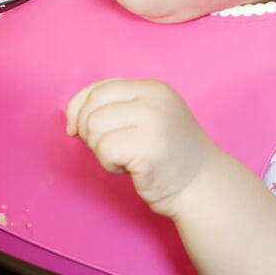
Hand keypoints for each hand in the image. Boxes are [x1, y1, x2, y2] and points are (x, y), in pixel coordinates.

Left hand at [65, 78, 218, 217]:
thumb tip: (72, 119)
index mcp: (152, 88)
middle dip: (88, 132)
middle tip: (108, 149)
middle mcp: (154, 98)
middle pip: (92, 106)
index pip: (98, 88)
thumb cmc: (167, 157)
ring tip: (124, 158)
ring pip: (94, 127)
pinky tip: (130, 169)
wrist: (203, 186)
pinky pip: (105, 150)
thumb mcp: (145, 119)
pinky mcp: (150, 148)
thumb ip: (115, 109)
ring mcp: (154, 121)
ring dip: (100, 149)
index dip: (78, 108)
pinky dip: (109, 163)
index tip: (76, 130)